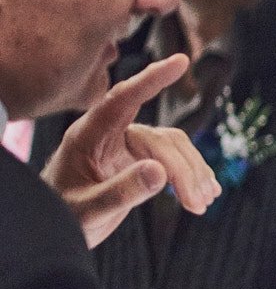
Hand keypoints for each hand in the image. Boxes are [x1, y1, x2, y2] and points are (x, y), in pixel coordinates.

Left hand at [42, 56, 219, 246]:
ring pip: (175, 147)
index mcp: (89, 136)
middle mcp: (111, 134)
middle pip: (161, 139)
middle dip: (184, 170)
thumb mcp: (87, 210)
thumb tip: (160, 171)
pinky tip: (205, 193)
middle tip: (196, 203)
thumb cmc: (62, 215)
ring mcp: (128, 145)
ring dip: (193, 174)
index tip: (180, 62)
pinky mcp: (142, 159)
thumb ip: (120, 192)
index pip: (123, 99)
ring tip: (200, 205)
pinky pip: (177, 157)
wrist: (57, 226)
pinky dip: (193, 175)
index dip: (151, 79)